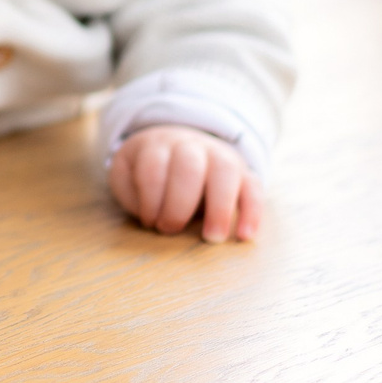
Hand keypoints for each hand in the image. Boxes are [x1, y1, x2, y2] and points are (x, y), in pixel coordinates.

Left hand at [108, 125, 261, 242]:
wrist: (178, 147)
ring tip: (212, 238)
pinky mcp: (243, 172)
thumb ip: (131, 190)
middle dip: (179, 203)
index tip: (149, 222)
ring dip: (220, 207)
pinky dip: (252, 212)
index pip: (153, 165)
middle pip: (189, 165)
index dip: (150, 197)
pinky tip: (244, 236)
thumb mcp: (127, 175)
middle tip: (170, 230)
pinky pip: (254, 186)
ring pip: (226, 170)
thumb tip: (148, 212)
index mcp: (158, 144)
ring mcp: (220, 155)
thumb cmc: (150, 171)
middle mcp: (191, 145)